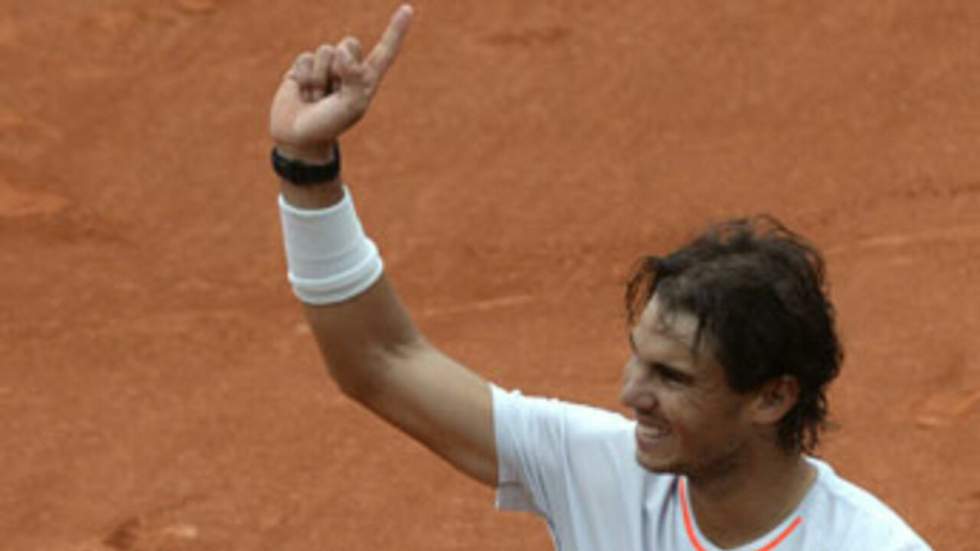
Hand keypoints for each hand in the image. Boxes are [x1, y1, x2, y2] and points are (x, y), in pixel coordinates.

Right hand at [269, 4, 413, 161]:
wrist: (299, 137)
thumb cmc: (330, 125)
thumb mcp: (351, 105)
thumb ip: (354, 77)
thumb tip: (343, 51)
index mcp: (367, 79)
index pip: (385, 51)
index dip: (396, 31)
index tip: (408, 9)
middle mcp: (349, 68)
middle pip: (349, 43)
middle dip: (339, 67)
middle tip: (333, 93)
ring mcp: (325, 66)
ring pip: (325, 51)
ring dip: (319, 78)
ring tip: (317, 98)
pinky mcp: (304, 66)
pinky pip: (304, 58)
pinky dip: (304, 79)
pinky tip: (302, 93)